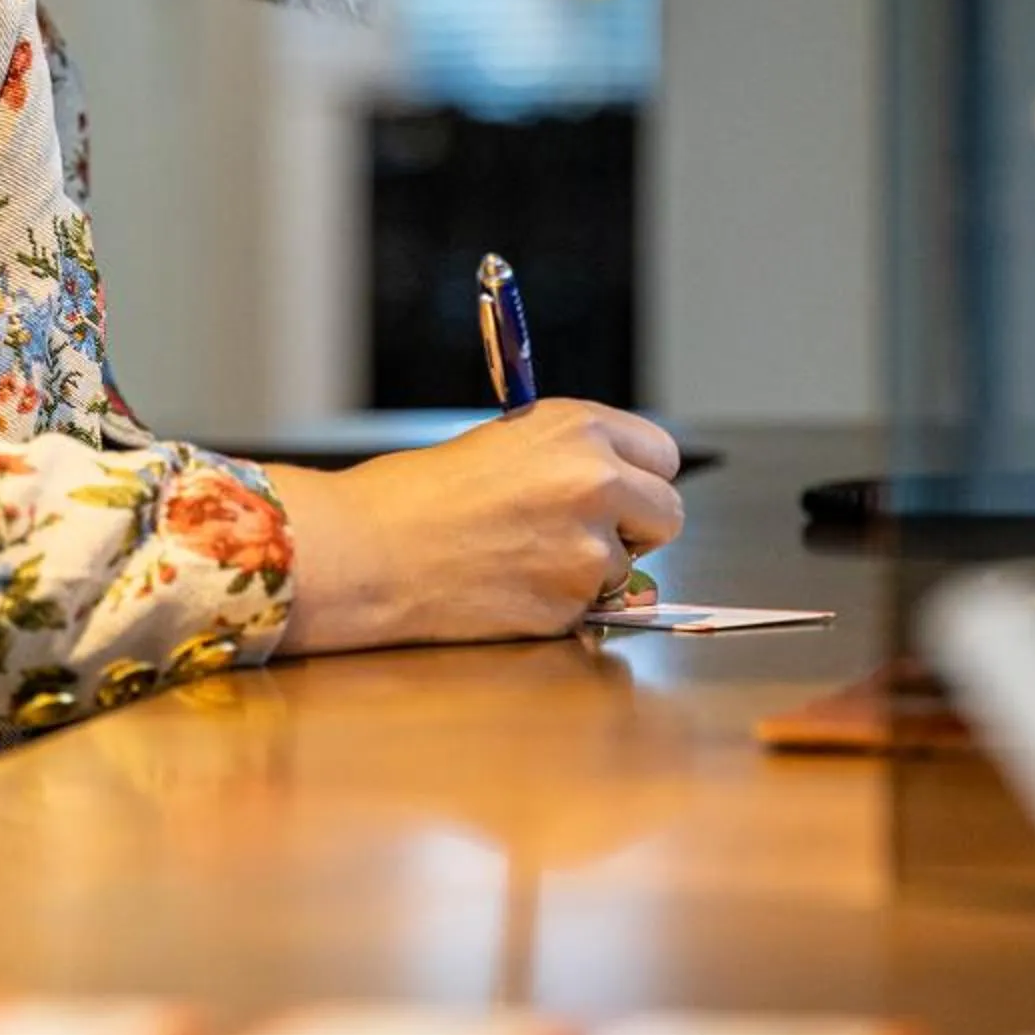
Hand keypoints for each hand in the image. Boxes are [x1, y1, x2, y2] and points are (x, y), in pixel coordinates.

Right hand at [263, 400, 685, 655]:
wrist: (366, 552)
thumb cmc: (412, 495)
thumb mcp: (503, 444)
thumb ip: (567, 458)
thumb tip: (614, 486)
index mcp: (578, 428)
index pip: (661, 454)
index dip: (638, 476)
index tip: (618, 492)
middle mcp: (596, 480)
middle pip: (668, 512)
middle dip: (635, 527)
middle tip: (581, 534)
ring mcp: (588, 546)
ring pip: (628, 566)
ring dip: (590, 569)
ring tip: (521, 559)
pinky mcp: (571, 603)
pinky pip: (590, 606)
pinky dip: (559, 603)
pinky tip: (508, 586)